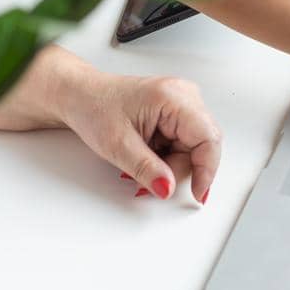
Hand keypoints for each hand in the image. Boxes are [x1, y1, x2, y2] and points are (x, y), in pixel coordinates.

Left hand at [61, 74, 222, 202]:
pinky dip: (165, 158)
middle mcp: (183, 96)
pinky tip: (145, 155)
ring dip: (168, 165)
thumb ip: (146, 169)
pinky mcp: (175, 114)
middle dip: (176, 169)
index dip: (206, 169)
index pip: (208, 138)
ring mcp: (181, 104)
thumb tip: (167, 188)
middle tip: (149, 179)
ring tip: (139, 163)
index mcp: (173, 97)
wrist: (81, 96)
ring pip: (191, 150)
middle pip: (201, 147)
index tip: (197, 193)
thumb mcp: (117, 145)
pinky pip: (182, 145)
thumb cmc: (94, 107)